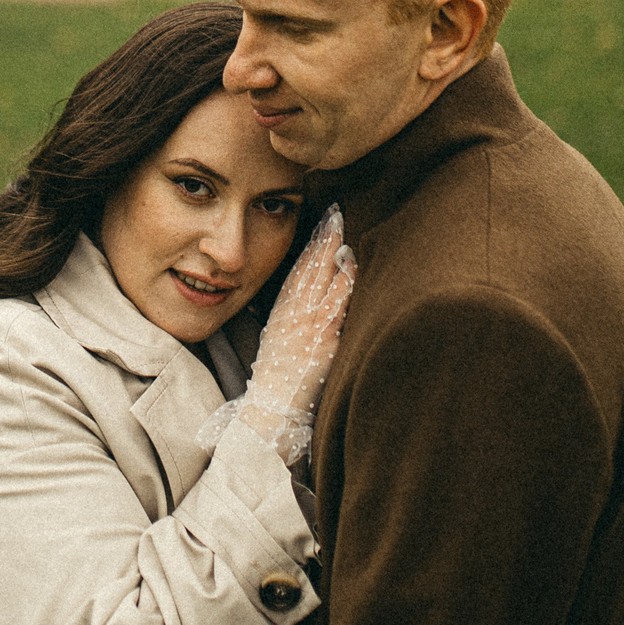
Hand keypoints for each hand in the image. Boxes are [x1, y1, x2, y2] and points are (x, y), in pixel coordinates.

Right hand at [236, 208, 354, 463]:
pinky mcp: (323, 339)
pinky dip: (345, 282)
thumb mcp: (278, 344)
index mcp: (281, 313)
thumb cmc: (276, 383)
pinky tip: (352, 264)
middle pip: (309, 268)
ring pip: (322, 280)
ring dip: (334, 253)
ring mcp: (308, 325)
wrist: (271, 411)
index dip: (309, 245)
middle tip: (335, 213)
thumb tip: (307, 304)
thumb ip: (292, 321)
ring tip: (344, 229)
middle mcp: (293, 314)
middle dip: (322, 239)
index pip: (297, 271)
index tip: (320, 223)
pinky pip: (337, 304)